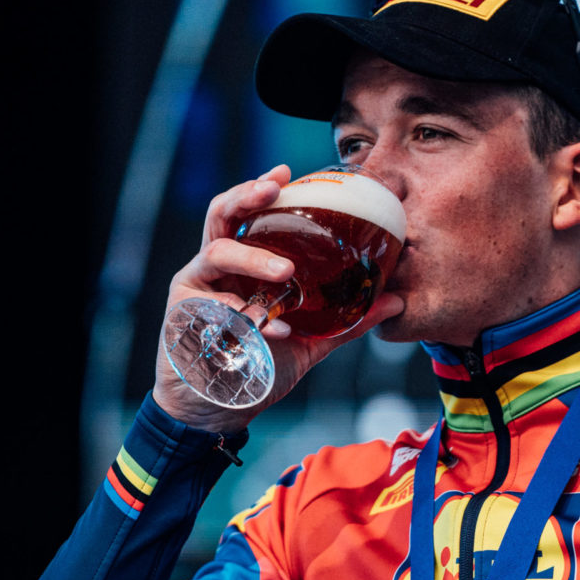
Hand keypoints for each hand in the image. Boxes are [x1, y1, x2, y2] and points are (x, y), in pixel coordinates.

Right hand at [151, 164, 405, 431]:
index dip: (265, 188)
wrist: (219, 408)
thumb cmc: (259, 366)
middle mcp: (218, 265)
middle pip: (223, 214)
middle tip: (275, 188)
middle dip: (247, 195)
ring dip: (253, 257)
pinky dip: (243, 314)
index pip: (251, 214)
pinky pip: (214, 303)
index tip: (288, 171)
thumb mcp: (310, 341)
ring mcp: (198, 285)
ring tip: (285, 272)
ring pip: (217, 251)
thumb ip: (346, 319)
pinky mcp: (184, 312)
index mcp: (245, 262)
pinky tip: (270, 329)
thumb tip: (395, 301)